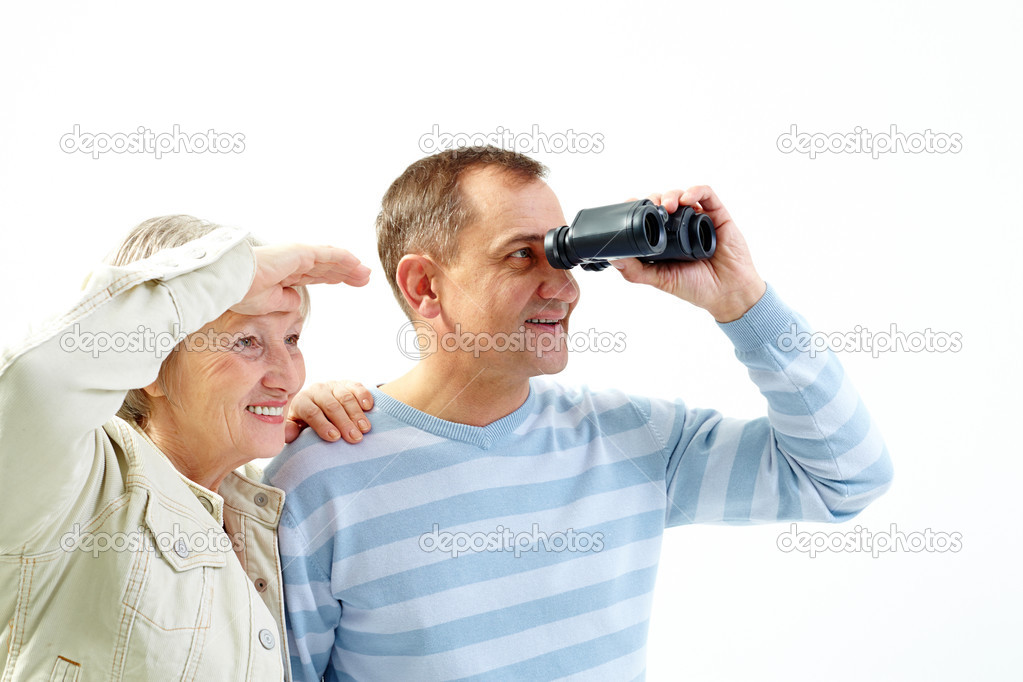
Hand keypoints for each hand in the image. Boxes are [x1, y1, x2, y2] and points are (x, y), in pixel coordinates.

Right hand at [232, 244, 370, 315]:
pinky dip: (344, 258)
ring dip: (350, 267)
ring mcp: (297, 256)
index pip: (316, 275)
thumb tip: (297, 299)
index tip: (350, 283)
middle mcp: (293, 263)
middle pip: (327, 268)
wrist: (232, 282)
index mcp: (285, 274)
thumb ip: (286, 300)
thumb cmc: (243, 293)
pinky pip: (328, 254)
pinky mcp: (300, 253)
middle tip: (364, 278)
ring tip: (366, 273)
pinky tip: (357, 264)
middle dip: (347, 273)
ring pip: (331, 261)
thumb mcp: (270, 304)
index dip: (334, 278)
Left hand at [284, 381, 373, 443]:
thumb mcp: (294, 426)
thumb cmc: (304, 421)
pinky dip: (363, 395)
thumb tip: (290, 434)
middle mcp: (317, 390)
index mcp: (302, 401)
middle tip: (355, 438)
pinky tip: (368, 407)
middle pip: (331, 406)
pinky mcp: (347, 383)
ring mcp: (333, 386)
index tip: (335, 438)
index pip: (312, 412)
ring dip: (356, 414)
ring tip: (365, 428)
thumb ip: (290, 431)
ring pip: (345, 397)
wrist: (315, 402)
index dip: (323, 425)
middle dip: (344, 422)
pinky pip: (356, 387)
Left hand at [612, 186, 765, 321]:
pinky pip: (707, 194)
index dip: (639, 208)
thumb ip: (635, 271)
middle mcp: (681, 226)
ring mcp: (699, 219)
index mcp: (665, 239)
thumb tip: (614, 257)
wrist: (728, 293)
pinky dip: (695, 191)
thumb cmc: (696, 287)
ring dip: (671, 195)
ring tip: (667, 206)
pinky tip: (687, 199)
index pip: (649, 216)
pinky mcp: (717, 215)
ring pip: (682, 195)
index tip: (629, 205)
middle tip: (651, 208)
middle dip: (654, 200)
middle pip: (663, 201)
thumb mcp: (660, 280)